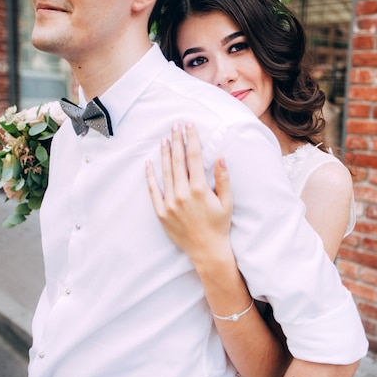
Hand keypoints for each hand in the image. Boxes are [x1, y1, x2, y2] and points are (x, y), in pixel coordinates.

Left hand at [146, 122, 233, 263]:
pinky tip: (149, 163)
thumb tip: (220, 157)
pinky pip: (153, 190)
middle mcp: (183, 194)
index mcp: (200, 190)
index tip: (189, 126)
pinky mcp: (161, 212)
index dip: (191, 139)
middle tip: (175, 126)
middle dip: (177, 141)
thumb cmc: (219, 226)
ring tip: (165, 140)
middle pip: (178, 161)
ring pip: (166, 172)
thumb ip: (223, 178)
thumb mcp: (227, 202)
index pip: (194, 157)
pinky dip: (150, 176)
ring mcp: (170, 203)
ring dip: (165, 154)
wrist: (206, 251)